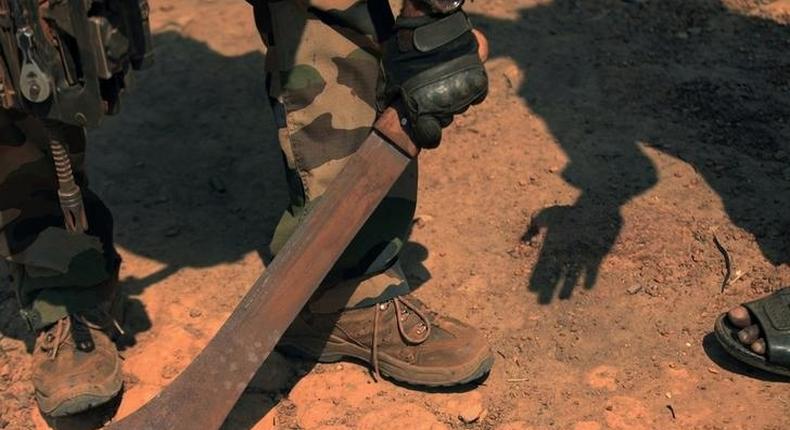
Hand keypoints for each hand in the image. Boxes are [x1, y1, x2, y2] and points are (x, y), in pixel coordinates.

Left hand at [378, 8, 487, 147]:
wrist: (429, 23)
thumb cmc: (404, 50)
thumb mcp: (389, 76)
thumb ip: (389, 97)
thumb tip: (384, 114)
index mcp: (423, 109)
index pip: (430, 138)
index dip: (427, 135)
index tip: (426, 128)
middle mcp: (445, 106)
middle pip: (446, 119)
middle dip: (439, 109)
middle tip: (432, 90)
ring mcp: (463, 94)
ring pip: (461, 106)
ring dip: (454, 96)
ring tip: (444, 77)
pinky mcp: (478, 81)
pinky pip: (477, 95)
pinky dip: (470, 87)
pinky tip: (460, 75)